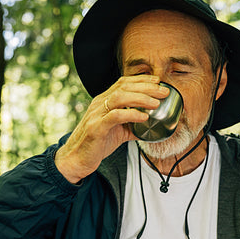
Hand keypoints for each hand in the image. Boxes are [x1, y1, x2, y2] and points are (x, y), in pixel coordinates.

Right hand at [54, 75, 169, 183]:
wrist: (75, 159)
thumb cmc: (96, 144)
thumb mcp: (117, 132)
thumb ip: (132, 127)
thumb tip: (151, 127)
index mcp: (103, 101)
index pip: (123, 83)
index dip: (141, 80)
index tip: (158, 81)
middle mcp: (99, 104)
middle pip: (124, 87)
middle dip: (146, 87)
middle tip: (163, 91)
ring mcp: (96, 114)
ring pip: (119, 98)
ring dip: (140, 98)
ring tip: (156, 103)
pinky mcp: (96, 127)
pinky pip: (114, 116)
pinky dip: (131, 114)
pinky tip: (143, 117)